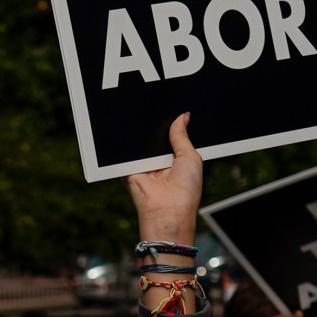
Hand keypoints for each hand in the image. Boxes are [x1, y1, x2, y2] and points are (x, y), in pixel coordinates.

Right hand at [129, 113, 204, 245]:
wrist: (167, 210)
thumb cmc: (186, 190)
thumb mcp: (191, 157)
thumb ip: (182, 136)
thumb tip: (182, 116)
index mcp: (178, 160)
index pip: (175, 137)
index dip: (174, 124)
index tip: (174, 106)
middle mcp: (161, 162)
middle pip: (157, 137)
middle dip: (158, 126)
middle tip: (157, 106)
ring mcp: (145, 166)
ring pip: (141, 142)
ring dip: (143, 133)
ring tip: (145, 116)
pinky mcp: (129, 170)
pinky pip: (126, 153)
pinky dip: (127, 144)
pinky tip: (130, 130)